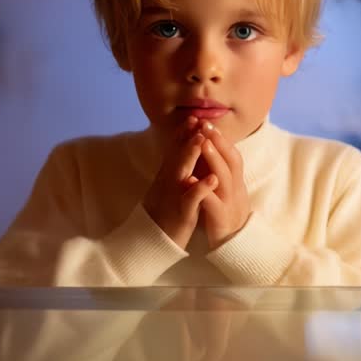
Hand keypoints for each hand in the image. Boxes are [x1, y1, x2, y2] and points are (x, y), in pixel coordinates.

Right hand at [143, 117, 219, 248]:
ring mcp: (173, 197)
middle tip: (197, 119)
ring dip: (190, 155)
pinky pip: (190, 200)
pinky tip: (211, 179)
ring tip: (201, 139)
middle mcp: (167, 183)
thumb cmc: (162, 214)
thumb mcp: (165, 189)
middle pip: (176, 156)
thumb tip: (180, 154)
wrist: (149, 243)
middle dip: (187, 137)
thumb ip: (172, 172)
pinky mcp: (180, 214)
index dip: (183, 134)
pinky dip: (200, 188)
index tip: (193, 117)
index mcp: (166, 177)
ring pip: (181, 173)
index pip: (174, 151)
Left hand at [196, 121, 250, 248]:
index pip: (232, 156)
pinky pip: (212, 203)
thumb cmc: (225, 217)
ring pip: (224, 178)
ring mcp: (230, 204)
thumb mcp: (225, 193)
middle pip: (231, 162)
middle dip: (218, 142)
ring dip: (213, 159)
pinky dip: (202, 190)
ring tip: (202, 143)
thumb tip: (211, 152)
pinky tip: (190, 180)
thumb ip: (220, 174)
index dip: (222, 139)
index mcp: (235, 183)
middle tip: (206, 125)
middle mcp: (235, 191)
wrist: (235, 249)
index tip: (209, 122)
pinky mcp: (221, 220)